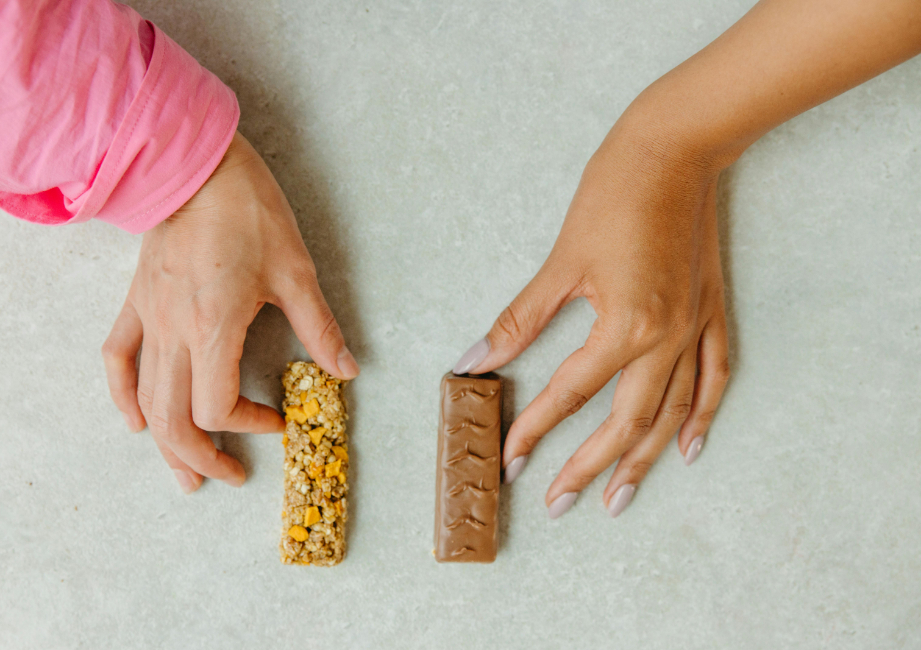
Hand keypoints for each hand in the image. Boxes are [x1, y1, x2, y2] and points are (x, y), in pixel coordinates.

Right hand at [101, 132, 358, 492]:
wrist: (194, 165)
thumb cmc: (247, 211)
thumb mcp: (295, 270)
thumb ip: (319, 327)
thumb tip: (345, 370)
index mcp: (212, 327)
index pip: (216, 407)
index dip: (247, 425)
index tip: (276, 419)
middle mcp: (172, 331)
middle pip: (174, 420)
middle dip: (201, 457)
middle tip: (228, 477)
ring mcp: (149, 318)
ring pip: (145, 399)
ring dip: (164, 443)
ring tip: (184, 473)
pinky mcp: (137, 302)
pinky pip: (118, 358)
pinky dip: (124, 396)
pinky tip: (135, 420)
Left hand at [456, 119, 728, 517]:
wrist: (676, 148)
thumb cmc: (614, 194)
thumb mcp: (561, 260)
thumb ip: (520, 320)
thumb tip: (477, 359)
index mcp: (626, 326)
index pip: (571, 394)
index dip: (536, 430)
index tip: (510, 460)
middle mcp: (667, 338)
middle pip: (625, 421)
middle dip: (588, 466)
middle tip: (558, 503)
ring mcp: (695, 328)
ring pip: (670, 412)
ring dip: (643, 459)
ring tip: (617, 498)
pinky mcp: (710, 312)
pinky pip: (714, 377)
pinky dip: (702, 415)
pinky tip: (687, 448)